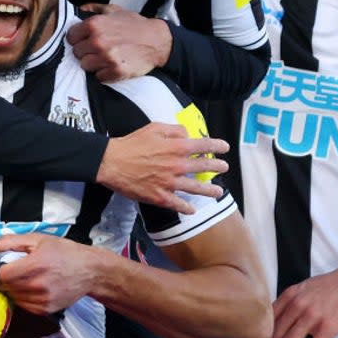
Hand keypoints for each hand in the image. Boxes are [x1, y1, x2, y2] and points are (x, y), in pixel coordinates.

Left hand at [0, 233, 94, 314]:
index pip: (3, 274)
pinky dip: (24, 297)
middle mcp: (39, 284)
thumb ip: (10, 242)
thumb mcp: (38, 240)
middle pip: (7, 286)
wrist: (89, 271)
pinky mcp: (46, 310)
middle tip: (20, 269)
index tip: (9, 264)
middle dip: (9, 278)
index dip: (2, 268)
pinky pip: (23, 306)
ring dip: (16, 288)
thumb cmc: (65, 252)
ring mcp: (43, 299)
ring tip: (30, 278)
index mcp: (36, 264)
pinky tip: (34, 287)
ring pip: (14, 297)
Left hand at [67, 4, 172, 81]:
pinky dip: (104, 73)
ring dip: (93, 63)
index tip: (84, 40)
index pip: (70, 37)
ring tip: (104, 58)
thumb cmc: (134, 24)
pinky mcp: (115, 71)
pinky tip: (112, 65)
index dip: (77, 39)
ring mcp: (106, 58)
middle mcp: (98, 41)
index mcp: (94, 25)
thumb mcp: (115, 10)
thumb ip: (95, 8)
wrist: (156, 40)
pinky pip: (98, 76)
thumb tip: (80, 8)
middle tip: (97, 49)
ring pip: (85, 66)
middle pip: (76, 53)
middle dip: (85, 51)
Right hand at [98, 122, 229, 212]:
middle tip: (224, 167)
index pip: (203, 145)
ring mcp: (170, 183)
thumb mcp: (154, 128)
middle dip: (217, 167)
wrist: (112, 162)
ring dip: (209, 190)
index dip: (217, 145)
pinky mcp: (160, 197)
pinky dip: (186, 208)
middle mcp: (177, 165)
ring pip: (196, 188)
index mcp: (177, 147)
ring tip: (218, 192)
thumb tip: (187, 134)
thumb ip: (174, 130)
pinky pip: (178, 204)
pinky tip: (193, 210)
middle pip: (203, 167)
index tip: (224, 147)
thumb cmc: (131, 143)